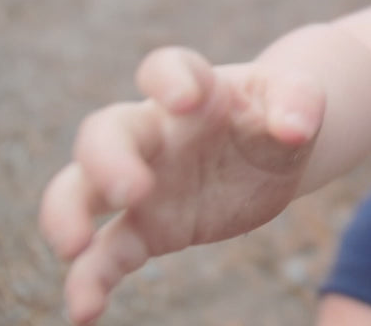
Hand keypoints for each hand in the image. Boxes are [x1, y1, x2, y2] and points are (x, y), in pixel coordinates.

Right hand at [39, 47, 325, 323]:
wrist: (277, 144)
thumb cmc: (281, 111)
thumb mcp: (302, 98)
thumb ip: (299, 103)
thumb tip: (295, 128)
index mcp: (196, 89)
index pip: (165, 68)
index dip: (169, 79)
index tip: (185, 98)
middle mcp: (155, 132)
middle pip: (105, 133)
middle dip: (107, 159)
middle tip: (131, 189)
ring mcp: (145, 181)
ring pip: (81, 190)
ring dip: (68, 215)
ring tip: (73, 249)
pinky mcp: (148, 228)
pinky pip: (108, 253)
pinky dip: (90, 280)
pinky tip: (85, 311)